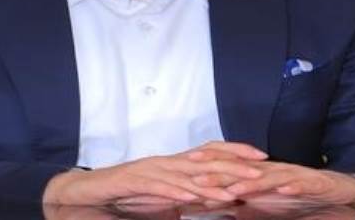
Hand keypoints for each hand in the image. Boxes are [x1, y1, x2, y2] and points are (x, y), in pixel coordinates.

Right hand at [42, 141, 267, 204]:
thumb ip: (191, 199)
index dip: (237, 152)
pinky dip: (176, 193)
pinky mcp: (136, 181)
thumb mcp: (166, 198)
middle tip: (259, 172)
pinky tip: (190, 199)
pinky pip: (159, 188)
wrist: (92, 190)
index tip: (262, 157)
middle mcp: (167, 162)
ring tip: (233, 192)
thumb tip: (217, 203)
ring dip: (211, 184)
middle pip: (205, 161)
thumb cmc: (129, 194)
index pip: (212, 151)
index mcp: (176, 163)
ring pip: (186, 175)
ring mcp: (151, 170)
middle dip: (234, 167)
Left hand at [193, 161, 354, 204]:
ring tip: (232, 188)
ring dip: (249, 182)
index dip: (205, 171)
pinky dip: (287, 186)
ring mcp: (286, 175)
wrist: (331, 190)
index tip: (183, 172)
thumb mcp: (259, 205)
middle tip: (196, 175)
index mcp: (254, 175)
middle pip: (239, 171)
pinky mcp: (306, 181)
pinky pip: (295, 184)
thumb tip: (206, 208)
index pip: (226, 171)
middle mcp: (267, 171)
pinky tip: (280, 190)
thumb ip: (234, 206)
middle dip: (218, 172)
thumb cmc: (293, 196)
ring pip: (265, 177)